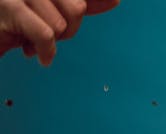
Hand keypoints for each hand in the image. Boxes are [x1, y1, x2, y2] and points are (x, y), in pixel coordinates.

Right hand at [0, 0, 118, 64]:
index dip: (91, 6)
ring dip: (51, 41)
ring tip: (35, 39)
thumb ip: (80, 3)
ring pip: (61, 24)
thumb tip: (113, 0)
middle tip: (50, 33)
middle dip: (68, 29)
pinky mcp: (9, 8)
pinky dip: (45, 50)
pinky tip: (40, 55)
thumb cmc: (16, 20)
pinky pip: (45, 34)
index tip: (102, 9)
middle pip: (77, 9)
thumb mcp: (53, 10)